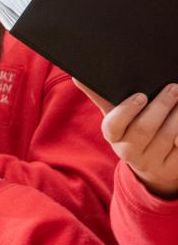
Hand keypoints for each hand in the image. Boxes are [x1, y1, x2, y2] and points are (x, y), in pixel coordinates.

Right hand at [75, 80, 177, 198]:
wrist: (153, 166)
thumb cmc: (132, 131)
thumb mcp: (117, 117)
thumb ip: (101, 97)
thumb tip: (77, 76)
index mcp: (113, 136)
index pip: (113, 125)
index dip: (126, 111)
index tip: (140, 96)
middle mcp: (129, 152)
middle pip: (144, 129)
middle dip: (160, 107)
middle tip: (173, 88)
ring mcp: (151, 162)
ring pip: (167, 136)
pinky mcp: (172, 168)